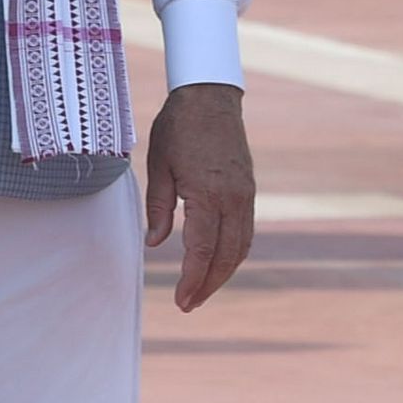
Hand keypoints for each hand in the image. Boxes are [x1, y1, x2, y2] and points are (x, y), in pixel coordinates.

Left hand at [144, 83, 255, 312]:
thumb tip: (153, 244)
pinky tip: (219, 263)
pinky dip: (234, 253)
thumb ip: (158, 208)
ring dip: (223, 273)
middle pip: (226, 256)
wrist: (210, 97)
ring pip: (241, 247)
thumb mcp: (158, 166)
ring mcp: (245, 195)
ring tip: (202, 290)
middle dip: (208, 284)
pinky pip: (246, 231)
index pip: (203, 250)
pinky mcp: (249, 190)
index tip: (181, 300)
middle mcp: (233, 199)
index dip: (192, 280)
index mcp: (207, 194)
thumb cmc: (178, 128)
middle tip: (189, 305)